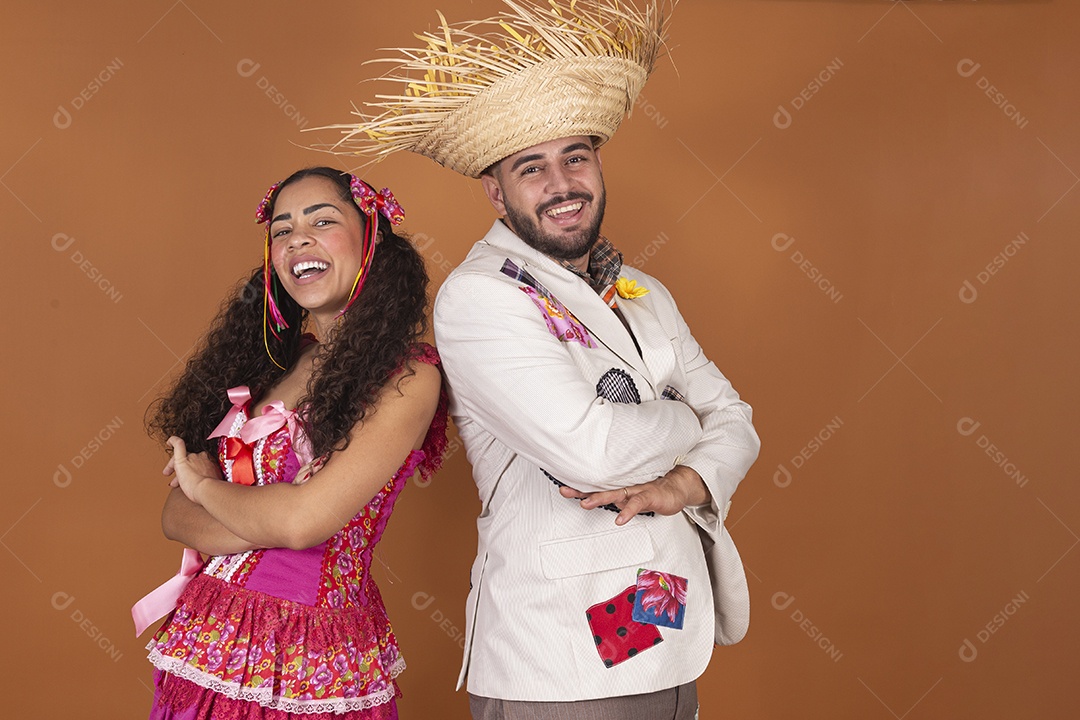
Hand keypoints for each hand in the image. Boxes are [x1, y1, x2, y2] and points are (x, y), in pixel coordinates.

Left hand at [164, 437, 219, 503]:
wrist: (208, 490)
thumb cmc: (211, 490)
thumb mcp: (215, 482)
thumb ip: (211, 479)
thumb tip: (209, 485)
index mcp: (211, 461)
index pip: (199, 461)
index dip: (192, 468)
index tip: (190, 474)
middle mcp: (203, 456)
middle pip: (189, 459)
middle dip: (181, 469)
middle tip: (176, 480)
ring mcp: (193, 457)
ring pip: (181, 458)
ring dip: (173, 466)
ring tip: (167, 473)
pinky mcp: (182, 459)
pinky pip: (178, 444)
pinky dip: (173, 441)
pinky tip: (169, 441)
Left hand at [558, 465, 709, 526]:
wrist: (677, 486)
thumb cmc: (653, 491)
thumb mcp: (630, 498)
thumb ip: (615, 499)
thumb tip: (598, 501)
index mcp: (619, 487)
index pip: (596, 487)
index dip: (579, 488)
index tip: (562, 487)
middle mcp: (624, 487)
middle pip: (599, 488)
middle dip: (581, 490)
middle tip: (564, 491)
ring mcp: (636, 490)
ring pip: (615, 493)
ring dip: (599, 498)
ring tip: (586, 504)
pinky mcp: (649, 496)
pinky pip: (637, 504)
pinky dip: (628, 511)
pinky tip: (619, 519)